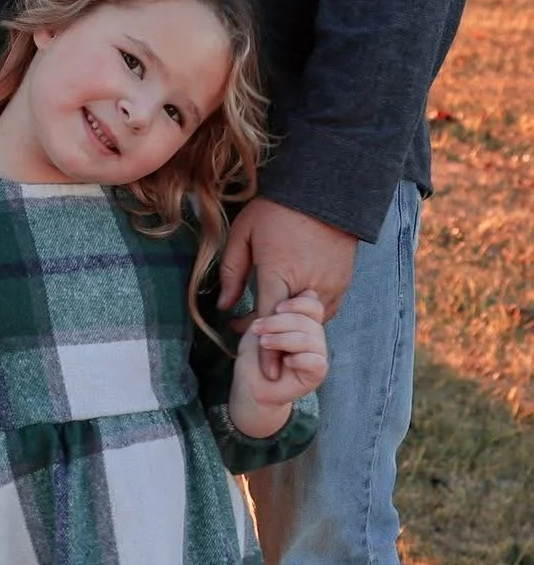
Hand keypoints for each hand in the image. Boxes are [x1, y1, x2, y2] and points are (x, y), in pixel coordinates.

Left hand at [218, 197, 356, 379]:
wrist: (324, 192)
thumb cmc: (276, 210)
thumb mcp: (243, 234)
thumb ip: (231, 272)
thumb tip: (223, 305)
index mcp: (280, 272)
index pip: (270, 321)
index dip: (266, 349)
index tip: (263, 372)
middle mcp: (308, 285)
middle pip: (289, 325)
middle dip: (272, 335)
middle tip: (249, 333)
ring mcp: (329, 285)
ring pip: (309, 320)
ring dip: (291, 324)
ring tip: (270, 317)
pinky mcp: (342, 283)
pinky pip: (324, 309)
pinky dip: (308, 313)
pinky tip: (293, 303)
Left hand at [229, 290, 328, 438]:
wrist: (250, 384)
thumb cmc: (255, 352)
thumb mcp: (261, 323)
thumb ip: (279, 306)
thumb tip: (307, 292)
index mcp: (303, 320)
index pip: (313, 304)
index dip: (297, 304)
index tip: (275, 308)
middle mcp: (314, 336)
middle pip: (310, 320)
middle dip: (281, 322)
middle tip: (258, 328)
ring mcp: (318, 354)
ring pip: (312, 339)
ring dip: (284, 340)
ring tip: (264, 343)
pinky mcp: (317, 374)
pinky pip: (317, 361)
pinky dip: (299, 359)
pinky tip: (285, 362)